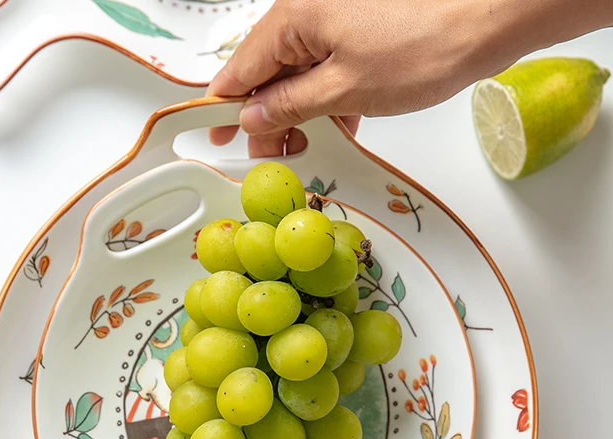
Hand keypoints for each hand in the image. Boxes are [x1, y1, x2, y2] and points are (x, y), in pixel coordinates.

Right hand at [207, 0, 612, 156]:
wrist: (490, 17)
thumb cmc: (420, 47)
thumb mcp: (342, 90)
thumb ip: (288, 105)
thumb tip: (252, 116)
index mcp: (293, 19)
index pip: (241, 68)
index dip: (227, 107)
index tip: (216, 137)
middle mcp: (308, 14)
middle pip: (268, 72)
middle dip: (266, 116)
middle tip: (270, 156)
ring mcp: (337, 21)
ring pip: (300, 74)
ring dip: (299, 113)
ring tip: (306, 149)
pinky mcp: (362, 32)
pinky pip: (329, 69)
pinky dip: (328, 99)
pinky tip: (338, 126)